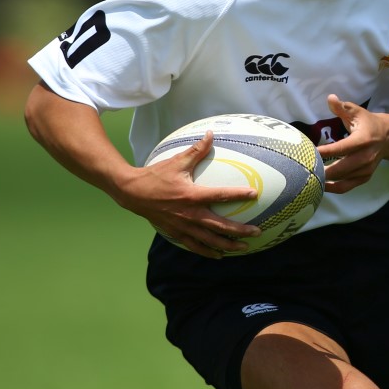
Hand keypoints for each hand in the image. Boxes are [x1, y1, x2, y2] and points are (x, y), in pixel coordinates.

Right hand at [114, 131, 261, 258]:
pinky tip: (219, 255)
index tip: (254, 194)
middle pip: (219, 227)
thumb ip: (197, 150)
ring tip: (243, 248)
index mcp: (192, 196)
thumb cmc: (156, 175)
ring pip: (209, 240)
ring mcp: (182, 226)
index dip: (238, 194)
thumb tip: (211, 134)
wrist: (132, 193)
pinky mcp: (175, 233)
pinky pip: (194, 245)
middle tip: (256, 232)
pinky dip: (207, 251)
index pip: (220, 195)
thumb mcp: (177, 161)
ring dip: (227, 245)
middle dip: (239, 231)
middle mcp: (189, 214)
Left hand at [315, 95, 386, 193]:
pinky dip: (333, 188)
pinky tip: (320, 185)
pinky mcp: (365, 177)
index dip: (325, 152)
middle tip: (304, 169)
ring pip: (342, 180)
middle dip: (322, 171)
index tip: (309, 152)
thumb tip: (330, 98)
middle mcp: (366, 157)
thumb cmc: (368, 123)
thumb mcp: (357, 112)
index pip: (341, 148)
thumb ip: (342, 107)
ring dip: (325, 180)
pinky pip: (346, 187)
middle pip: (341, 169)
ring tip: (308, 178)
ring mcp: (366, 170)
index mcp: (363, 140)